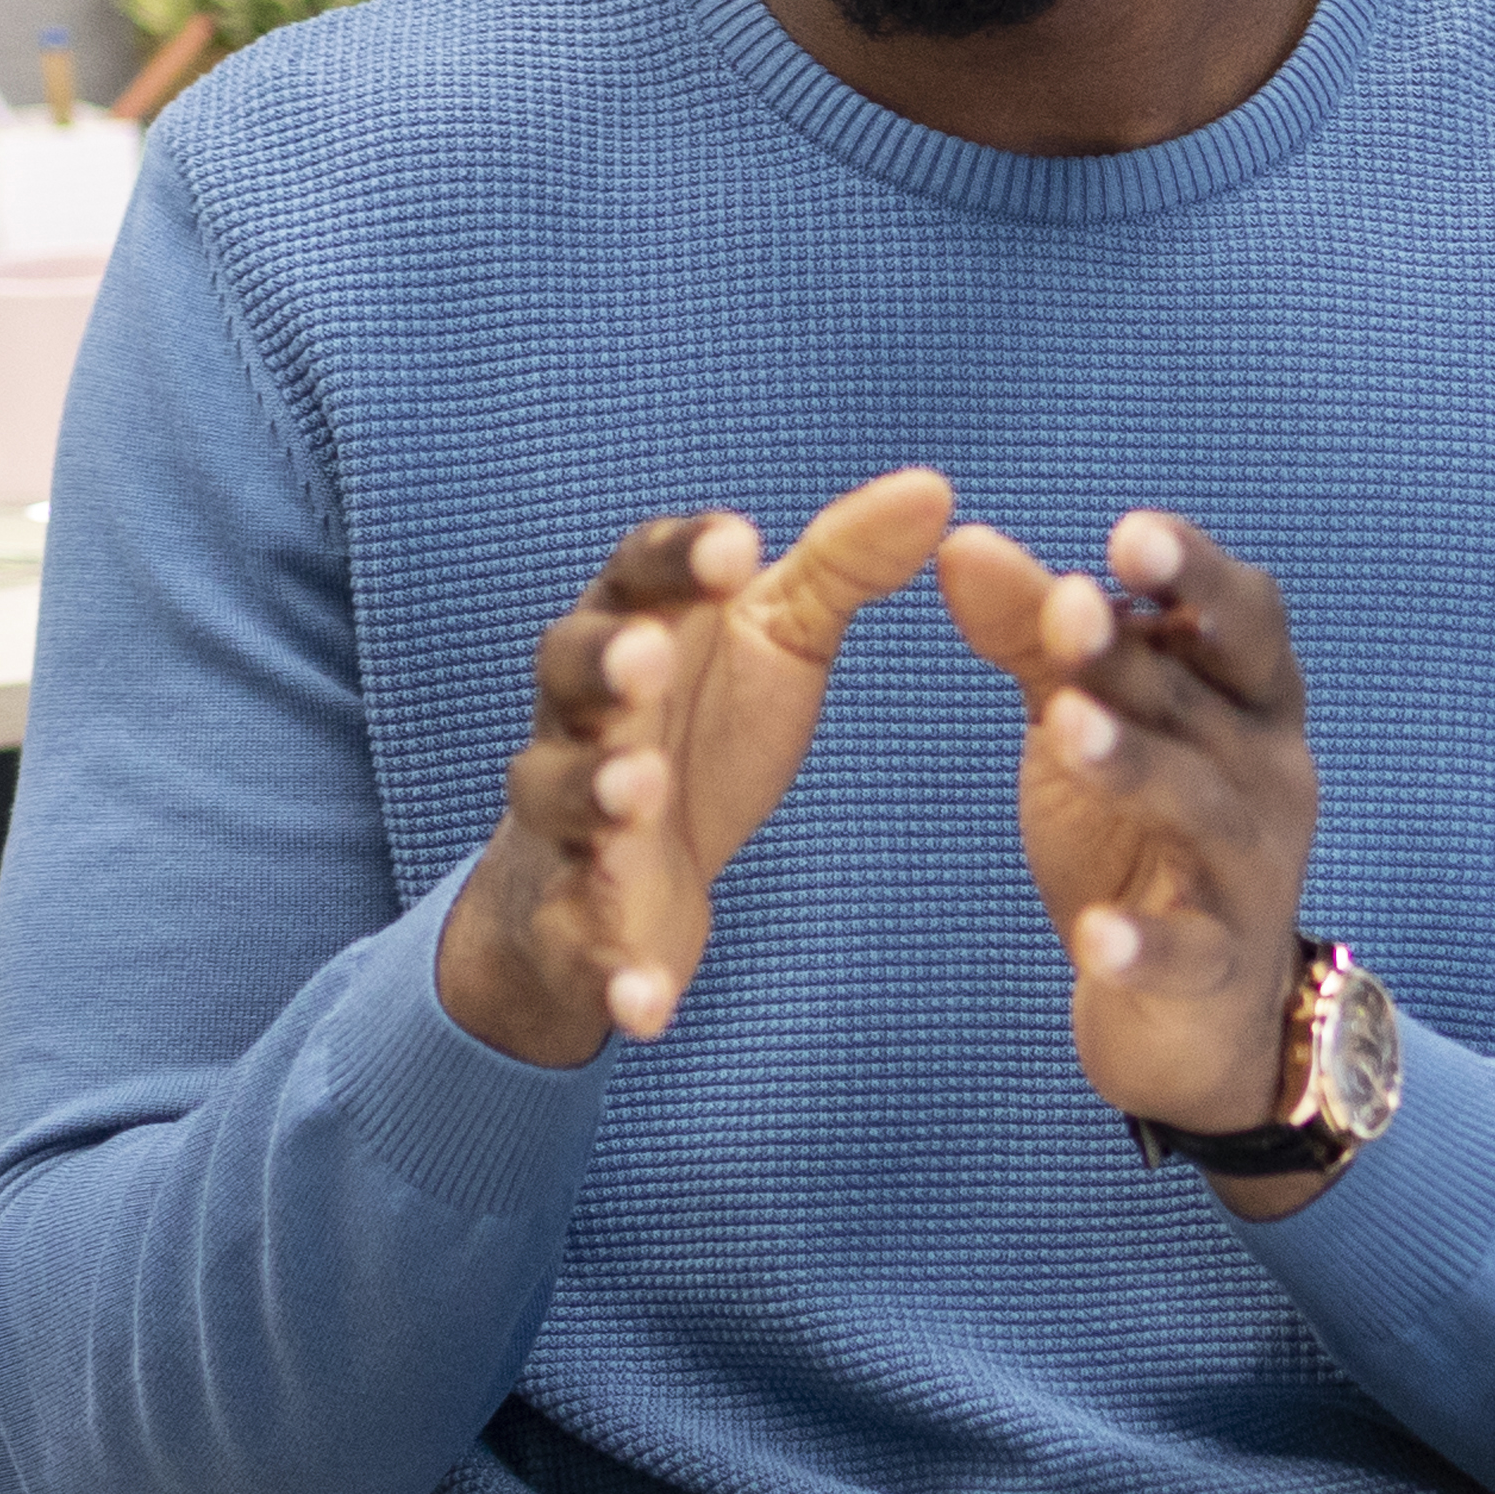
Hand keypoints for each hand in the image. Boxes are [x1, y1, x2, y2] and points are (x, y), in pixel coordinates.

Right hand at [440, 477, 957, 1066]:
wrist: (621, 869)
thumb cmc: (700, 724)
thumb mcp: (778, 642)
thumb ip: (843, 569)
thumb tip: (933, 487)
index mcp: (635, 630)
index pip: (639, 574)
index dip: (681, 559)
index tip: (743, 547)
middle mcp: (581, 715)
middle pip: (568, 672)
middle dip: (606, 664)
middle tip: (652, 657)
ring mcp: (570, 819)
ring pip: (561, 795)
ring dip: (597, 792)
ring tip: (642, 790)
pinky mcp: (579, 920)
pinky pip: (583, 945)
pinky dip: (612, 974)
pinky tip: (647, 1006)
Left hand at [940, 506, 1326, 1162]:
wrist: (1195, 1015)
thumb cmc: (1142, 836)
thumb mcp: (1086, 724)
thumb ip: (1037, 639)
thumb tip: (962, 541)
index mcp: (1249, 701)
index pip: (1245, 617)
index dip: (1195, 573)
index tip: (1127, 537)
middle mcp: (1267, 774)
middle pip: (1210, 701)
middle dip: (1141, 654)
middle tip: (1069, 607)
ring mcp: (1250, 872)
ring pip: (1200, 808)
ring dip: (1136, 764)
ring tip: (1066, 729)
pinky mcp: (1216, 966)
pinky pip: (1186, 951)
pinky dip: (1144, 943)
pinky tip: (1094, 938)